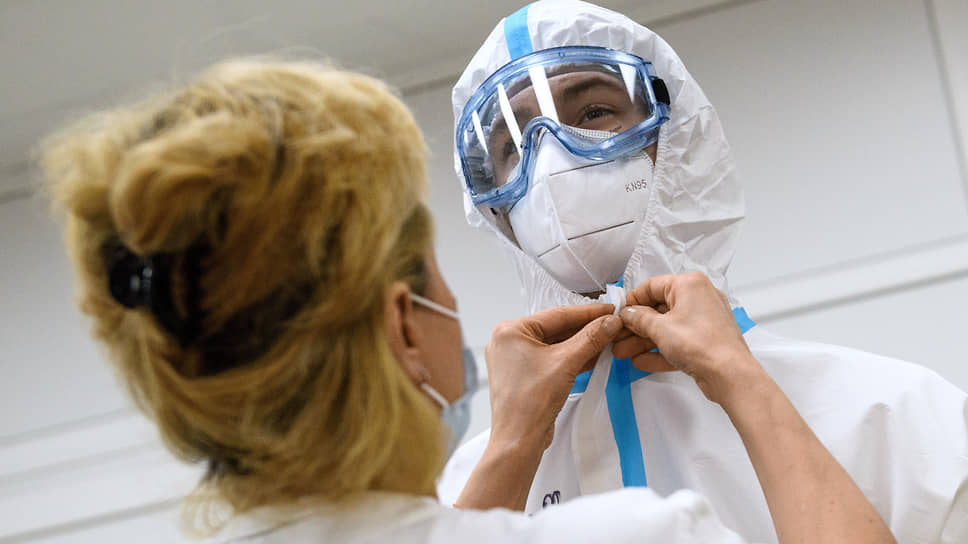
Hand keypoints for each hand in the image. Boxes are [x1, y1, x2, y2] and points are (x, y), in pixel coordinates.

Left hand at [485, 304, 621, 451]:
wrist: (519, 440)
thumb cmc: (529, 403)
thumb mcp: (566, 363)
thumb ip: (590, 339)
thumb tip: (609, 322)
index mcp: (510, 330)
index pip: (557, 315)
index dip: (588, 312)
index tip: (610, 310)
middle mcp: (508, 341)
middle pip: (556, 329)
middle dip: (586, 329)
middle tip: (613, 324)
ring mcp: (515, 359)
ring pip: (555, 345)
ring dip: (581, 344)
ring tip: (609, 338)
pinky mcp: (524, 375)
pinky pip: (552, 359)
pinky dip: (572, 358)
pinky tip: (594, 355)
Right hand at [616, 272, 762, 404]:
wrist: (730, 375)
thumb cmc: (700, 344)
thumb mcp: (659, 328)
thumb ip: (638, 318)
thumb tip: (628, 313)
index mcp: (689, 285)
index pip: (652, 286)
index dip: (632, 301)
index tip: (618, 314)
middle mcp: (699, 298)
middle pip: (659, 308)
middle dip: (636, 326)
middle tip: (617, 338)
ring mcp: (704, 320)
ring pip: (667, 327)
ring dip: (644, 340)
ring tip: (623, 353)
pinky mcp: (707, 340)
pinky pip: (678, 341)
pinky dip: (661, 349)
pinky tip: (641, 361)